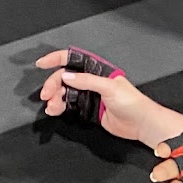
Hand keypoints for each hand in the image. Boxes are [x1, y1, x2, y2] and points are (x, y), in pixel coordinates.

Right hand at [35, 51, 182, 147]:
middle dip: (53, 84)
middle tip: (46, 95)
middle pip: (65, 77)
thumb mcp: (109, 87)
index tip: (41, 64)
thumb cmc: (132, 102)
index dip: (56, 59)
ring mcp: (89, 95)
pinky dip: (60, 107)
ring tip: (51, 107)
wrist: (141, 124)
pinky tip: (54, 110)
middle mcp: (92, 80)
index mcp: (98, 70)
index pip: (73, 59)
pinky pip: (69, 105)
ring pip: (65, 92)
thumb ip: (86, 81)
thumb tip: (66, 76)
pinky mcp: (88, 109)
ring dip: (55, 98)